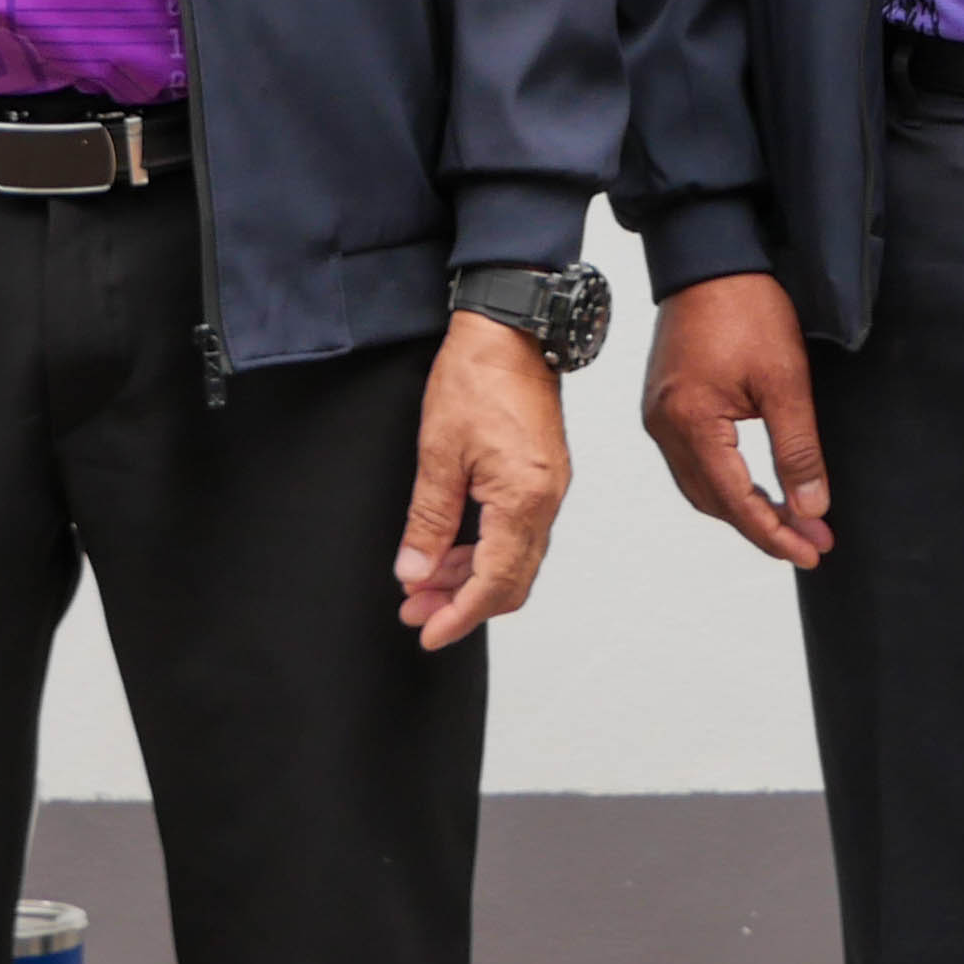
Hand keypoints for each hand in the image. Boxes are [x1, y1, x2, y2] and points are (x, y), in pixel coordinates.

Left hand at [395, 311, 570, 650]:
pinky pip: (518, 533)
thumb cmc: (476, 377)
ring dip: (470, 578)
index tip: (427, 633)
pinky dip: (484, 551)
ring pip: (514, 559)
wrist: (509, 330)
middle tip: (415, 611)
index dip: (460, 616)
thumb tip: (415, 571)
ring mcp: (548, 489)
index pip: (494, 582)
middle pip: (510, 581)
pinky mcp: (542, 477)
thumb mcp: (438, 451)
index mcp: (523, 499)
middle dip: (462, 604)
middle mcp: (545, 501)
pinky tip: (450, 549)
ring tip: (423, 582)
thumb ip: (428, 519)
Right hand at [638, 271, 831, 567]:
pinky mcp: (663, 403)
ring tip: (790, 517)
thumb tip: (812, 506)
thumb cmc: (746, 308)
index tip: (813, 550)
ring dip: (742, 507)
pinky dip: (723, 481)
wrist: (709, 258)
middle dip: (762, 526)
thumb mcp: (785, 381)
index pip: (735, 501)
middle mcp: (664, 426)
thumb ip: (797, 449)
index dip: (775, 533)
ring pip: (699, 486)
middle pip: (712, 503)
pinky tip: (754, 483)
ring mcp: (658, 415)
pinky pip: (690, 461)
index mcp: (691, 423)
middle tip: (810, 538)